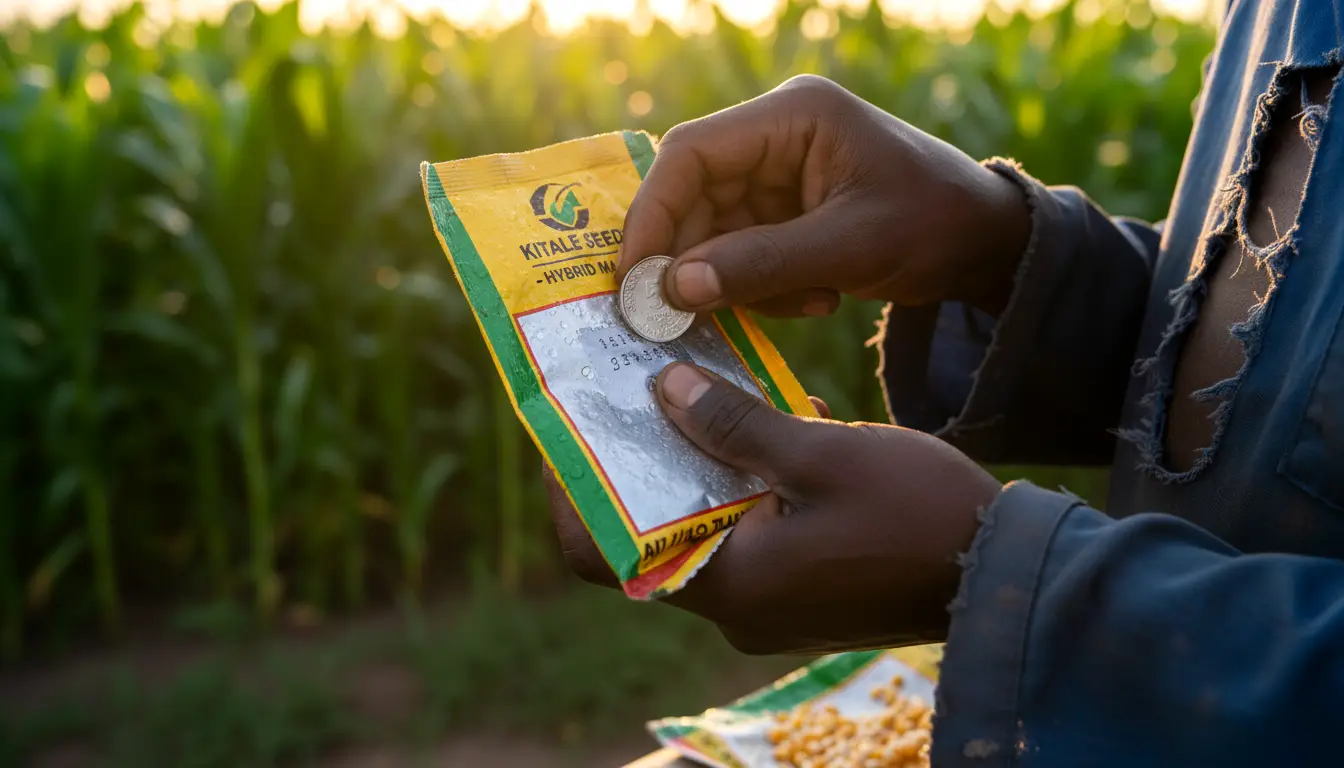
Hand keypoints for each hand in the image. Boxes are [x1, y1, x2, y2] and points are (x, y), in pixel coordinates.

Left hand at [545, 363, 1001, 653]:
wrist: (1006, 574)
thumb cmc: (919, 515)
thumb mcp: (822, 455)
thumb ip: (735, 423)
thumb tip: (663, 388)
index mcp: (728, 583)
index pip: (601, 553)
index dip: (570, 491)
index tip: (566, 428)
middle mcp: (735, 605)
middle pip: (646, 534)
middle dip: (634, 462)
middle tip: (625, 391)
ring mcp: (768, 602)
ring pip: (698, 528)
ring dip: (692, 465)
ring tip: (687, 390)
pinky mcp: (798, 589)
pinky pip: (744, 532)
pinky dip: (738, 483)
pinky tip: (756, 421)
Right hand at [617, 75, 1030, 316]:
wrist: (988, 245)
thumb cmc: (934, 224)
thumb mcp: (850, 246)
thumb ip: (762, 264)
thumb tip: (673, 289)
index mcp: (792, 117)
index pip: (691, 154)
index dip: (652, 213)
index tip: (634, 277)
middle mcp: (774, 139)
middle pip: (693, 198)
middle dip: (692, 261)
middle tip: (684, 320)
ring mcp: (778, 178)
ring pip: (713, 236)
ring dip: (738, 283)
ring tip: (799, 302)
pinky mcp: (785, 216)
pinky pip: (742, 256)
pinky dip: (764, 289)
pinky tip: (817, 298)